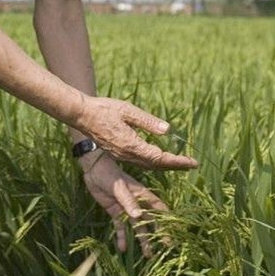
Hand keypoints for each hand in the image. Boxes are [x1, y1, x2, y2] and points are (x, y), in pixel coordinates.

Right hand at [73, 96, 197, 169]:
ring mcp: (122, 156)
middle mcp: (127, 154)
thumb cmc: (104, 109)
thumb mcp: (128, 110)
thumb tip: (168, 130)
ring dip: (165, 166)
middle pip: (156, 165)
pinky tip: (159, 159)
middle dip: (175, 166)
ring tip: (180, 163)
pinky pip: (140, 162)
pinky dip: (154, 163)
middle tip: (192, 165)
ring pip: (148, 165)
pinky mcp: (119, 153)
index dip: (178, 161)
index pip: (160, 158)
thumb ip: (148, 122)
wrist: (81, 114)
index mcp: (132, 145)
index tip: (193, 162)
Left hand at [80, 153, 169, 255]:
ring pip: (137, 227)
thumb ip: (128, 201)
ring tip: (148, 255)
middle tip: (165, 249)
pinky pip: (120, 227)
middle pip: (150, 221)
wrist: (93, 169)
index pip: (159, 208)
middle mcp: (137, 203)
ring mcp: (126, 208)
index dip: (168, 219)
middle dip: (158, 234)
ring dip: (142, 240)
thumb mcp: (119, 188)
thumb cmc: (109, 174)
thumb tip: (138, 216)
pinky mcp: (115, 211)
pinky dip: (122, 237)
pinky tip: (122, 248)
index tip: (175, 232)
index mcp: (142, 195)